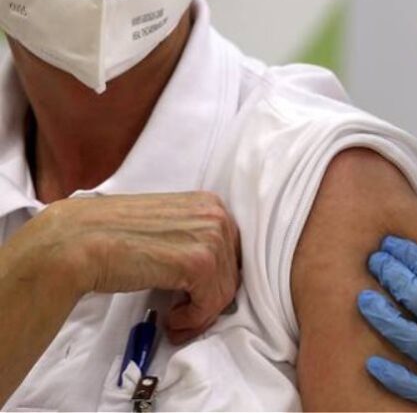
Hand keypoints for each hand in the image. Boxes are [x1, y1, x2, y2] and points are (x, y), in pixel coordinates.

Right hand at [4, 192, 240, 343]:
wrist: (77, 242)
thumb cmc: (111, 235)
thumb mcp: (164, 225)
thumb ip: (190, 238)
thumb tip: (207, 272)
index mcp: (209, 203)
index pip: (230, 250)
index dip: (213, 279)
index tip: (194, 297)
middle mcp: (216, 215)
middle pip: (230, 271)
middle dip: (208, 299)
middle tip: (183, 316)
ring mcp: (211, 238)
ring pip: (224, 291)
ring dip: (199, 313)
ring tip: (173, 321)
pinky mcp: (200, 264)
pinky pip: (211, 303)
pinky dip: (193, 319)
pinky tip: (170, 320)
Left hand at [357, 236, 416, 411]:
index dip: (407, 254)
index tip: (390, 244)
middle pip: (415, 296)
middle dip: (389, 274)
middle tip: (374, 261)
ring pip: (407, 337)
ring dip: (381, 315)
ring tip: (363, 298)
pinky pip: (413, 386)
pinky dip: (392, 374)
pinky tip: (372, 361)